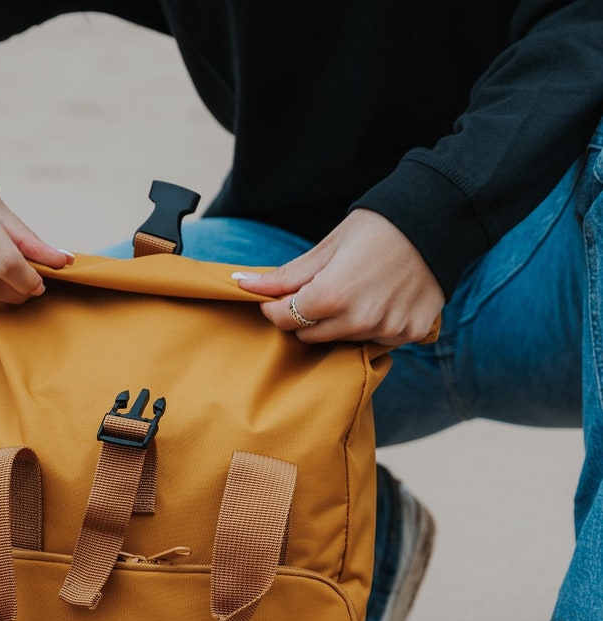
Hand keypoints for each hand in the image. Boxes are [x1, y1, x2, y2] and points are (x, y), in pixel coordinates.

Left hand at [237, 209, 443, 345]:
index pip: (285, 319)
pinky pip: (378, 340)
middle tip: (321, 290)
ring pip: (344, 340)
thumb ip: (287, 275)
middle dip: (306, 316)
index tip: (278, 297)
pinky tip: (382, 299)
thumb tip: (243, 284)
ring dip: (341, 322)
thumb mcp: (328, 246)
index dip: (276, 307)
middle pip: (311, 336)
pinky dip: (373, 325)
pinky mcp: (410, 334)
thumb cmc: (378, 228)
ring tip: (358, 289)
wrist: (437, 221)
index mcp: (332, 295)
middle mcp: (359, 320)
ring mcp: (387, 330)